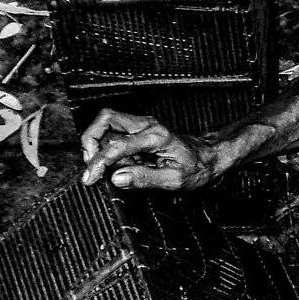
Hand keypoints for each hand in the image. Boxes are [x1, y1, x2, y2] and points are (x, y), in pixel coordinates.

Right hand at [80, 109, 218, 190]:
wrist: (208, 157)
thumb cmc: (195, 168)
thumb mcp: (174, 180)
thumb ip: (144, 179)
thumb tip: (116, 178)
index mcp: (156, 137)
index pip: (117, 145)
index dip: (98, 162)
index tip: (90, 178)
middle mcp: (147, 125)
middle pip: (105, 118)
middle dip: (90, 139)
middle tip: (90, 164)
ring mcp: (142, 125)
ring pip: (107, 123)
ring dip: (97, 143)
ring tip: (104, 166)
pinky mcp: (139, 130)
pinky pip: (115, 132)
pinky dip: (107, 146)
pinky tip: (118, 163)